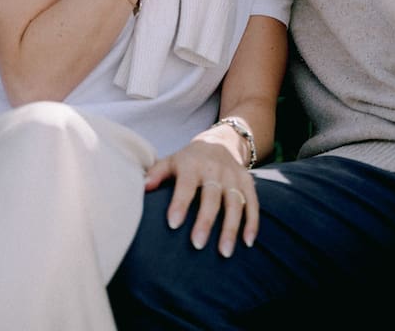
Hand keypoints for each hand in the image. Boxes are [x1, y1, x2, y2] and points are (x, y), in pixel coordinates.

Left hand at [144, 139, 256, 257]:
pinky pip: (253, 203)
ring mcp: (233, 175)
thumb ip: (157, 173)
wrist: (220, 142)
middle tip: (197, 245)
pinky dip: (252, 222)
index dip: (180, 203)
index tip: (173, 224)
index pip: (186, 184)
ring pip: (235, 202)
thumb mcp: (171, 161)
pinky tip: (248, 243)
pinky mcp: (247, 181)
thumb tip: (142, 187)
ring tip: (224, 252)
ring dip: (231, 227)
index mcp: (192, 164)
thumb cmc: (188, 161)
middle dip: (206, 220)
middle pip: (212, 196)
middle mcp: (215, 169)